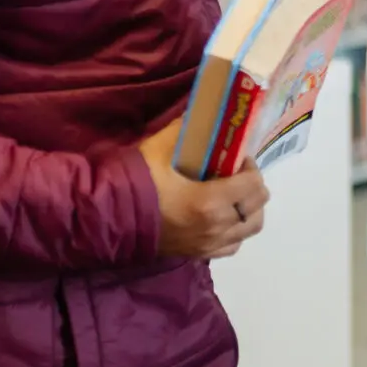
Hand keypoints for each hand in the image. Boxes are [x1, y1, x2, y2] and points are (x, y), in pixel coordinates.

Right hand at [137, 121, 268, 259]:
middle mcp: (216, 227)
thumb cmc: (136, 183)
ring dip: (249, 209)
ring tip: (234, 194)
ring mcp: (208, 245)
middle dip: (253, 186)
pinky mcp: (199, 255)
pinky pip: (233, 245)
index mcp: (210, 202)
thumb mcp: (160, 149)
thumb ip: (186, 129)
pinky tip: (223, 216)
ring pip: (250, 228)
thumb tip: (202, 111)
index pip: (254, 184)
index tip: (237, 158)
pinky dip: (236, 231)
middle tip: (236, 174)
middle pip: (258, 206)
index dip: (250, 167)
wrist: (108, 219)